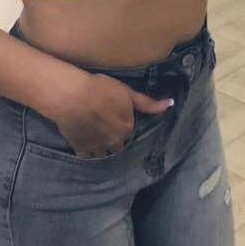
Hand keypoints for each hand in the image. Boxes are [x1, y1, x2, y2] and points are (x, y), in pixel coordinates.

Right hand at [50, 71, 173, 158]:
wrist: (73, 96)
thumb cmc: (101, 89)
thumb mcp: (128, 93)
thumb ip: (148, 103)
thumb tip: (171, 103)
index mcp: (127, 128)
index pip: (129, 131)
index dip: (122, 124)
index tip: (114, 117)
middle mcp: (115, 141)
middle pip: (117, 145)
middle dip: (113, 138)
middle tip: (104, 125)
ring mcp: (97, 147)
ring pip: (103, 153)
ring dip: (101, 147)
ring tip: (94, 134)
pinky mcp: (80, 149)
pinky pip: (87, 156)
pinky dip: (86, 150)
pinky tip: (83, 139)